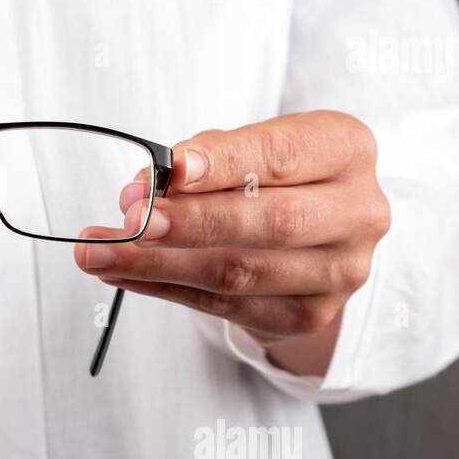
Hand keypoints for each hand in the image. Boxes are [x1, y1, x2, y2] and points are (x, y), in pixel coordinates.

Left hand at [75, 110, 390, 375]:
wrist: (316, 230)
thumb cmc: (275, 172)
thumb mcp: (254, 144)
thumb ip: (209, 157)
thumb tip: (146, 187)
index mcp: (347, 151)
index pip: (283, 155)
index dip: (225, 163)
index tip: (171, 169)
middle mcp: (359, 213)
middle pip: (271, 223)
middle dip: (191, 222)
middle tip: (129, 219)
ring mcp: (339, 273)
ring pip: (239, 274)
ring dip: (157, 264)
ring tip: (99, 252)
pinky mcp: (307, 315)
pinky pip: (223, 307)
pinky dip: (163, 288)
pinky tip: (121, 274)